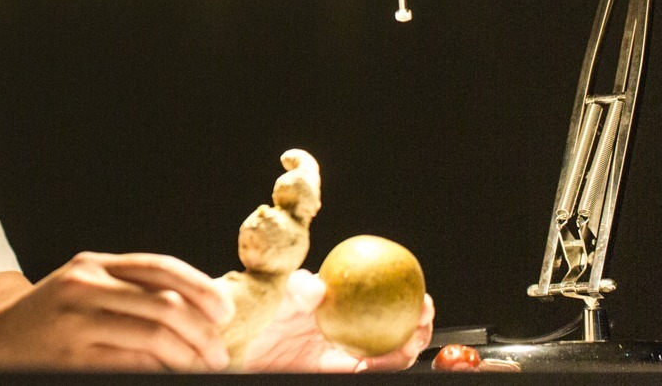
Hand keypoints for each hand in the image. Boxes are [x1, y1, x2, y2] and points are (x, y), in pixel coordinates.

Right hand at [0, 252, 233, 371]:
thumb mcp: (79, 291)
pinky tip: (168, 375)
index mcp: (91, 265)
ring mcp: (78, 321)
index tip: (224, 312)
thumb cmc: (43, 322)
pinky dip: (158, 371)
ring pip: (155, 335)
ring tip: (201, 368)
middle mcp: (85, 285)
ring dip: (188, 357)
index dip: (201, 288)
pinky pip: (132, 363)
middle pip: (165, 303)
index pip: (160, 267)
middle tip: (219, 354)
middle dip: (202, 331)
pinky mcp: (73, 356)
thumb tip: (192, 310)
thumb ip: (123, 291)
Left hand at [243, 270, 434, 371]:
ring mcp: (343, 355)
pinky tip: (376, 361)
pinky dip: (379, 367)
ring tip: (408, 342)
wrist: (238, 348)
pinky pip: (365, 373)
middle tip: (423, 319)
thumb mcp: (275, 296)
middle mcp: (346, 329)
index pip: (381, 298)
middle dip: (418, 328)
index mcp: (338, 303)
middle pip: (394, 330)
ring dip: (405, 351)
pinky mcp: (334, 375)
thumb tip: (318, 287)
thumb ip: (296, 290)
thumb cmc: (255, 314)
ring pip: (386, 355)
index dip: (407, 299)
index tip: (422, 297)